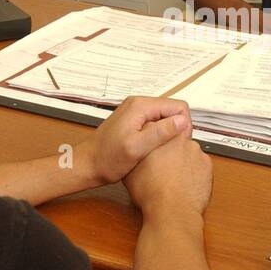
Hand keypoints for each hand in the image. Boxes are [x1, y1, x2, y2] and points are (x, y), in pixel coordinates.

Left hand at [77, 96, 191, 185]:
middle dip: (176, 129)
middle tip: (168, 149)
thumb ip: (160, 132)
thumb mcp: (136, 148)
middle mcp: (138, 104)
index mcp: (141, 106)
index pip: (179, 107)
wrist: (87, 165)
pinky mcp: (134, 121)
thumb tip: (182, 121)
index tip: (177, 144)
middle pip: (173, 111)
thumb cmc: (107, 159)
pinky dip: (159, 135)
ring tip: (160, 151)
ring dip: (168, 133)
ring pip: (165, 118)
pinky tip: (152, 149)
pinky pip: (155, 123)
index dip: (183, 126)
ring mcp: (135, 112)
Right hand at [124, 130, 212, 218]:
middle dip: (170, 151)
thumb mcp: (131, 172)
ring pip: (188, 153)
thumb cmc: (152, 193)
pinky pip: (199, 164)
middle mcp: (179, 140)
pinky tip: (185, 182)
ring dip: (183, 161)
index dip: (157, 140)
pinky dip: (194, 171)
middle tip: (163, 166)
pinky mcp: (207, 164)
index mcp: (160, 138)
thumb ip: (136, 155)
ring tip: (174, 178)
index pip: (159, 129)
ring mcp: (195, 151)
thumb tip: (135, 152)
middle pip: (175, 140)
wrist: (172, 211)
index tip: (155, 148)